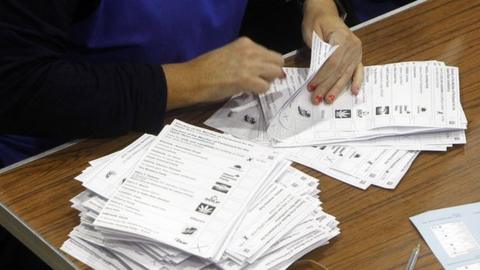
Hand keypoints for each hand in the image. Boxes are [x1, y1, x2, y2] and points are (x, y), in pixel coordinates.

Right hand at [163, 37, 284, 109]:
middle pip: (277, 61)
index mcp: (245, 43)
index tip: (265, 73)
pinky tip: (248, 91)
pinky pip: (265, 87)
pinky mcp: (246, 79)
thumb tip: (259, 69)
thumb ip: (245, 58)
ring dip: (267, 81)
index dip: (269, 64)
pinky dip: (259, 92)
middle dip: (273, 72)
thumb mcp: (229, 54)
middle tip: (263, 80)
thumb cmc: (206, 69)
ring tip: (254, 86)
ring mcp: (249, 64)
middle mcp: (250, 50)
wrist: (193, 78)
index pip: (269, 52)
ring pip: (275, 73)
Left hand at [302, 0, 362, 104]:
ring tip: (328, 99)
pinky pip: (358, 70)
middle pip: (339, 71)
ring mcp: (357, 51)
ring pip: (346, 74)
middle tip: (316, 98)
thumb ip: (316, 52)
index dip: (322, 76)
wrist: (324, 14)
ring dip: (337, 88)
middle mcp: (353, 45)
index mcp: (342, 37)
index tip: (311, 86)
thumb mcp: (312, 34)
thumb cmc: (316, 22)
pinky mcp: (357, 56)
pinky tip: (354, 92)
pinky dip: (356, 81)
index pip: (332, 62)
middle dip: (327, 86)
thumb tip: (316, 73)